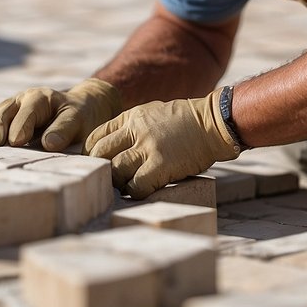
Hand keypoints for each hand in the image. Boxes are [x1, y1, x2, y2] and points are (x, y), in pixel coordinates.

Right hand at [0, 78, 121, 148]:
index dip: (21, 126)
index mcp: (41, 98)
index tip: (17, 142)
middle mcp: (22, 100)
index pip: (28, 112)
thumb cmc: (80, 117)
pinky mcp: (3, 121)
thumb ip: (64, 129)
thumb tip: (48, 143)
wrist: (79, 109)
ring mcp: (10, 109)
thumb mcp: (79, 120)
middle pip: (4, 111)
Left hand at [85, 90, 240, 198]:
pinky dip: (135, 192)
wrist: (214, 123)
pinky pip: (136, 186)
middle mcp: (136, 131)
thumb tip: (114, 149)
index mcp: (132, 117)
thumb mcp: (152, 114)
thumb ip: (132, 127)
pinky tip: (143, 190)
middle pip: (100, 155)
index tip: (98, 166)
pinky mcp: (162, 165)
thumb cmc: (185, 122)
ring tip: (127, 186)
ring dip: (118, 183)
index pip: (96, 137)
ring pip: (115, 172)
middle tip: (109, 180)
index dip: (92, 156)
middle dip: (101, 171)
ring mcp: (149, 148)